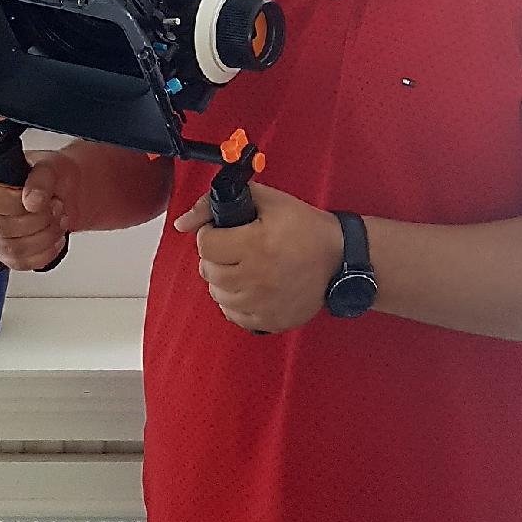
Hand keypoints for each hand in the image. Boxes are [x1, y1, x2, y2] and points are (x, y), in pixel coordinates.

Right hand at [0, 150, 79, 271]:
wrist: (63, 191)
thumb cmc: (49, 175)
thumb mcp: (50, 167)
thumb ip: (41, 179)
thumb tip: (31, 201)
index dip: (13, 203)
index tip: (36, 199)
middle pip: (1, 228)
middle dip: (38, 220)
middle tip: (56, 206)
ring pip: (13, 249)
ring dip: (45, 236)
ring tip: (58, 218)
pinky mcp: (4, 253)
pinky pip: (21, 263)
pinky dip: (46, 251)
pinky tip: (54, 236)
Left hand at [173, 183, 343, 333]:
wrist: (339, 259)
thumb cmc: (304, 227)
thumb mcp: (267, 200)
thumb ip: (217, 203)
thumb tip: (182, 222)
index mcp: (256, 245)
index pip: (205, 245)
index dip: (210, 233)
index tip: (222, 231)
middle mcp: (256, 278)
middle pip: (208, 270)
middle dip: (215, 255)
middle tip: (232, 247)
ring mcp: (262, 304)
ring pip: (217, 293)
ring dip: (222, 277)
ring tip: (241, 265)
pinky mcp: (269, 321)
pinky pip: (232, 314)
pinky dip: (234, 300)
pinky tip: (248, 285)